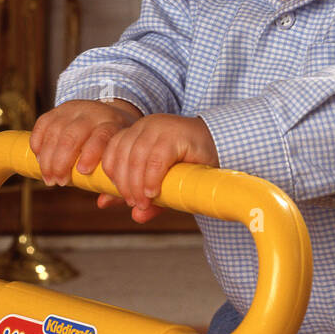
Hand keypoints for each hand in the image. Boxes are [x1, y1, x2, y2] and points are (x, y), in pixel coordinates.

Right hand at [29, 99, 143, 187]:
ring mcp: (75, 110)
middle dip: (61, 161)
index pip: (102, 135)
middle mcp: (94, 114)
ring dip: (48, 158)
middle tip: (57, 182)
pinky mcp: (58, 110)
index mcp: (114, 125)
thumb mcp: (121, 158)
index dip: (91, 153)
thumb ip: (114, 183)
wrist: (109, 113)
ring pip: (55, 131)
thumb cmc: (115, 144)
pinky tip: (40, 159)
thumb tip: (102, 202)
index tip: (82, 171)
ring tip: (48, 177)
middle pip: (73, 135)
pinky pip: (43, 124)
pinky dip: (38, 142)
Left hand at [96, 113, 218, 223]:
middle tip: (133, 203)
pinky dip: (151, 178)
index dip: (112, 175)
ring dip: (136, 185)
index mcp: (137, 131)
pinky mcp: (175, 134)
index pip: (112, 150)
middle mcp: (145, 126)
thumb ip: (137, 191)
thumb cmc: (190, 164)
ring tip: (143, 202)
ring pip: (136, 158)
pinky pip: (155, 159)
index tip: (121, 196)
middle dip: (124, 184)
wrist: (222, 147)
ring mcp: (160, 128)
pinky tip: (153, 192)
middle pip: (123, 155)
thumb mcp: (159, 180)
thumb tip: (113, 208)